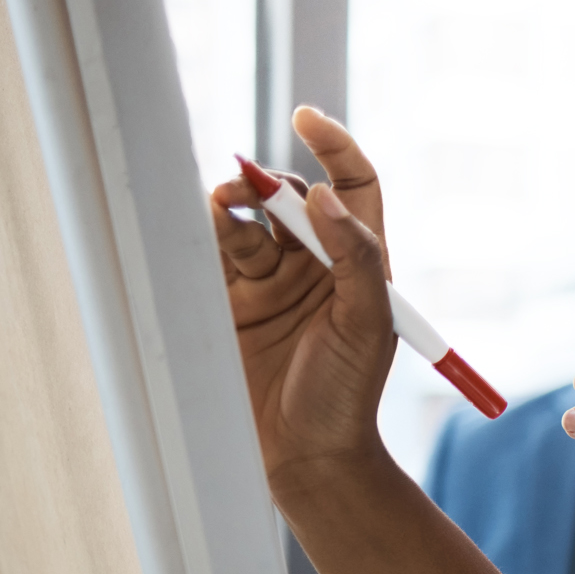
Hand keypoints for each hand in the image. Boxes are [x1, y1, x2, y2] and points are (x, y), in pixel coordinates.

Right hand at [210, 107, 396, 484]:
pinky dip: (207, 231)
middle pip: (290, 196)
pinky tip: (205, 227)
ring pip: (246, 218)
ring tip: (223, 207)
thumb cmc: (348, 394)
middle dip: (269, 182)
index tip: (308, 118)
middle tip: (247, 186)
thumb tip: (325, 196)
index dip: (335, 147)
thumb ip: (357, 257)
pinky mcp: (229, 301)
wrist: (305, 456)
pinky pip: (215, 251)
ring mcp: (271, 281)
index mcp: (362, 260)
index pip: (353, 185)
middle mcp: (317, 262)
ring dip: (234, 204)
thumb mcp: (369, 324)